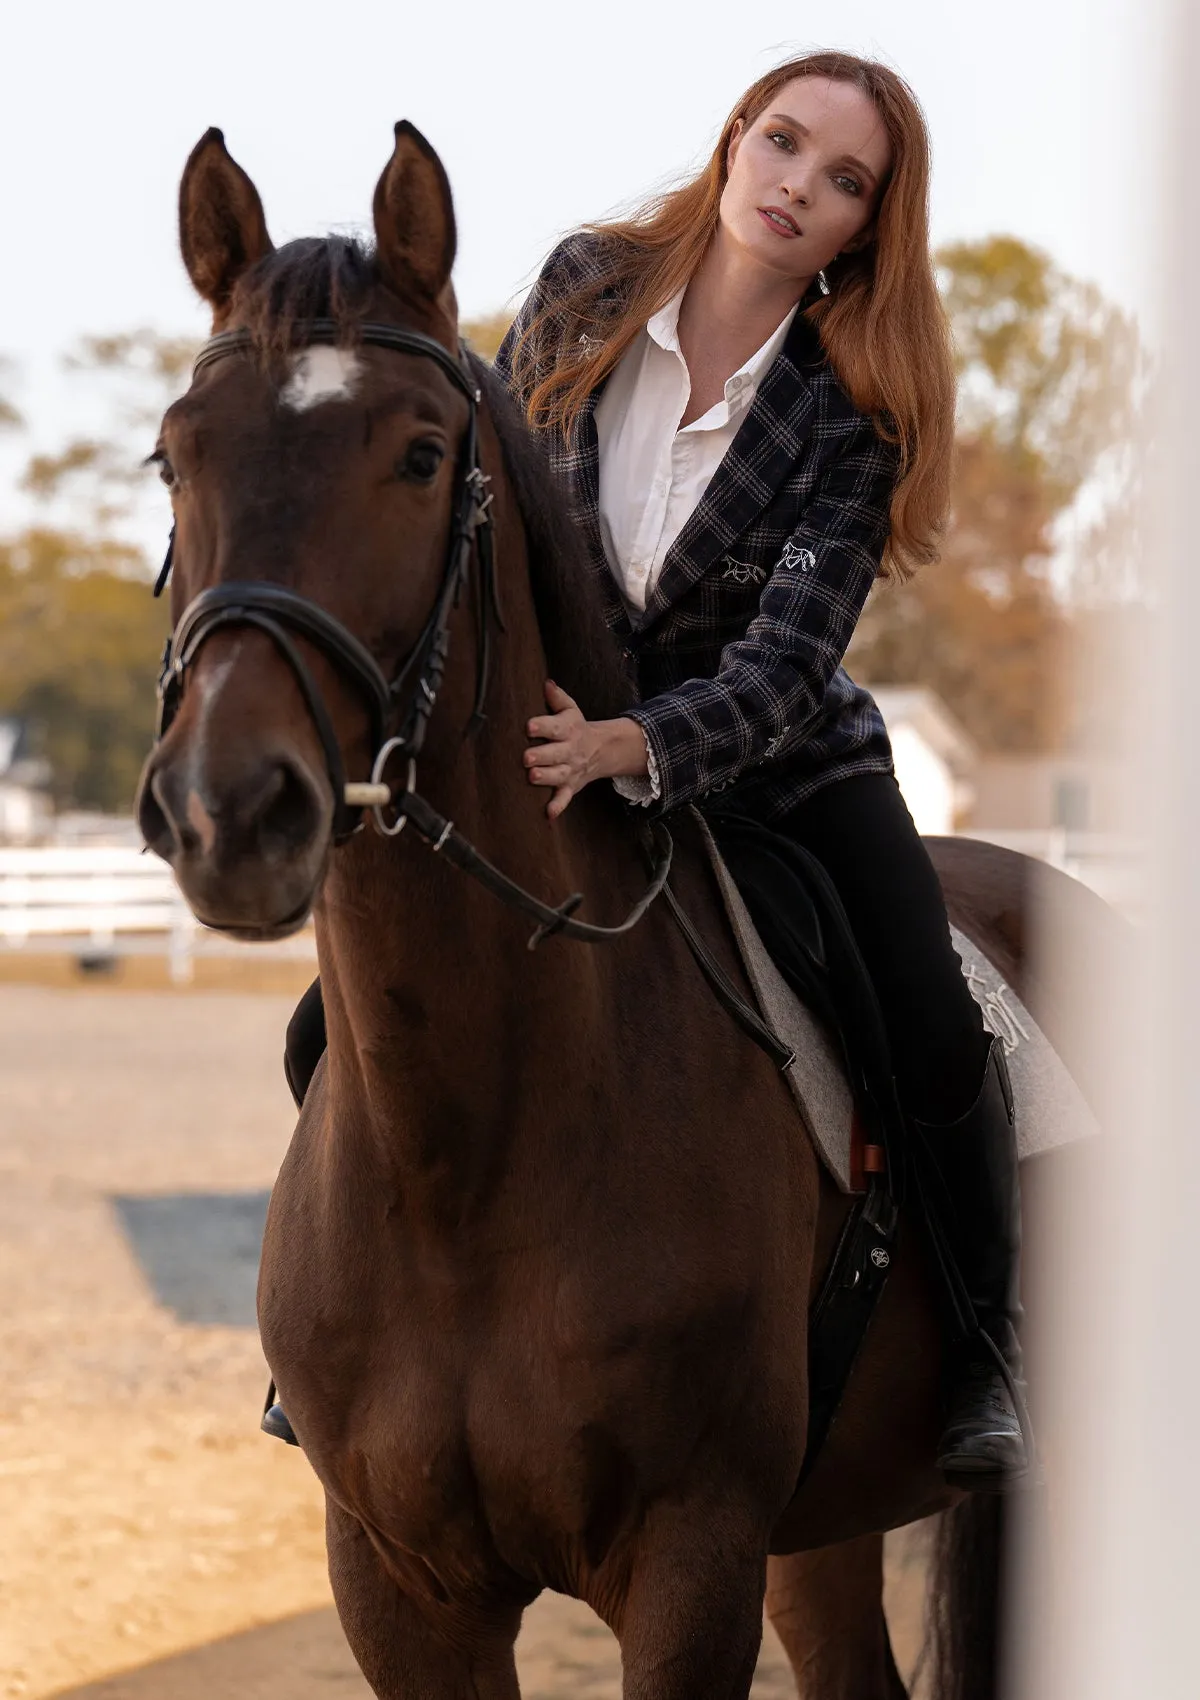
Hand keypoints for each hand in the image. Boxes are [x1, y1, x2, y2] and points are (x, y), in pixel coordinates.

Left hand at [523, 681, 647, 819]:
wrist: (602, 750)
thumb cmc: (576, 727)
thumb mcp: (571, 709)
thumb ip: (557, 697)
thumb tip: (546, 683)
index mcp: (568, 730)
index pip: (554, 727)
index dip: (542, 727)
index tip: (529, 727)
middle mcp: (569, 750)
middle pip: (555, 754)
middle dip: (541, 756)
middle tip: (526, 757)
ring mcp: (571, 770)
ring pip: (558, 775)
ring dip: (546, 777)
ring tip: (533, 777)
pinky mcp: (571, 786)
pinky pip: (565, 798)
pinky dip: (558, 806)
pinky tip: (548, 813)